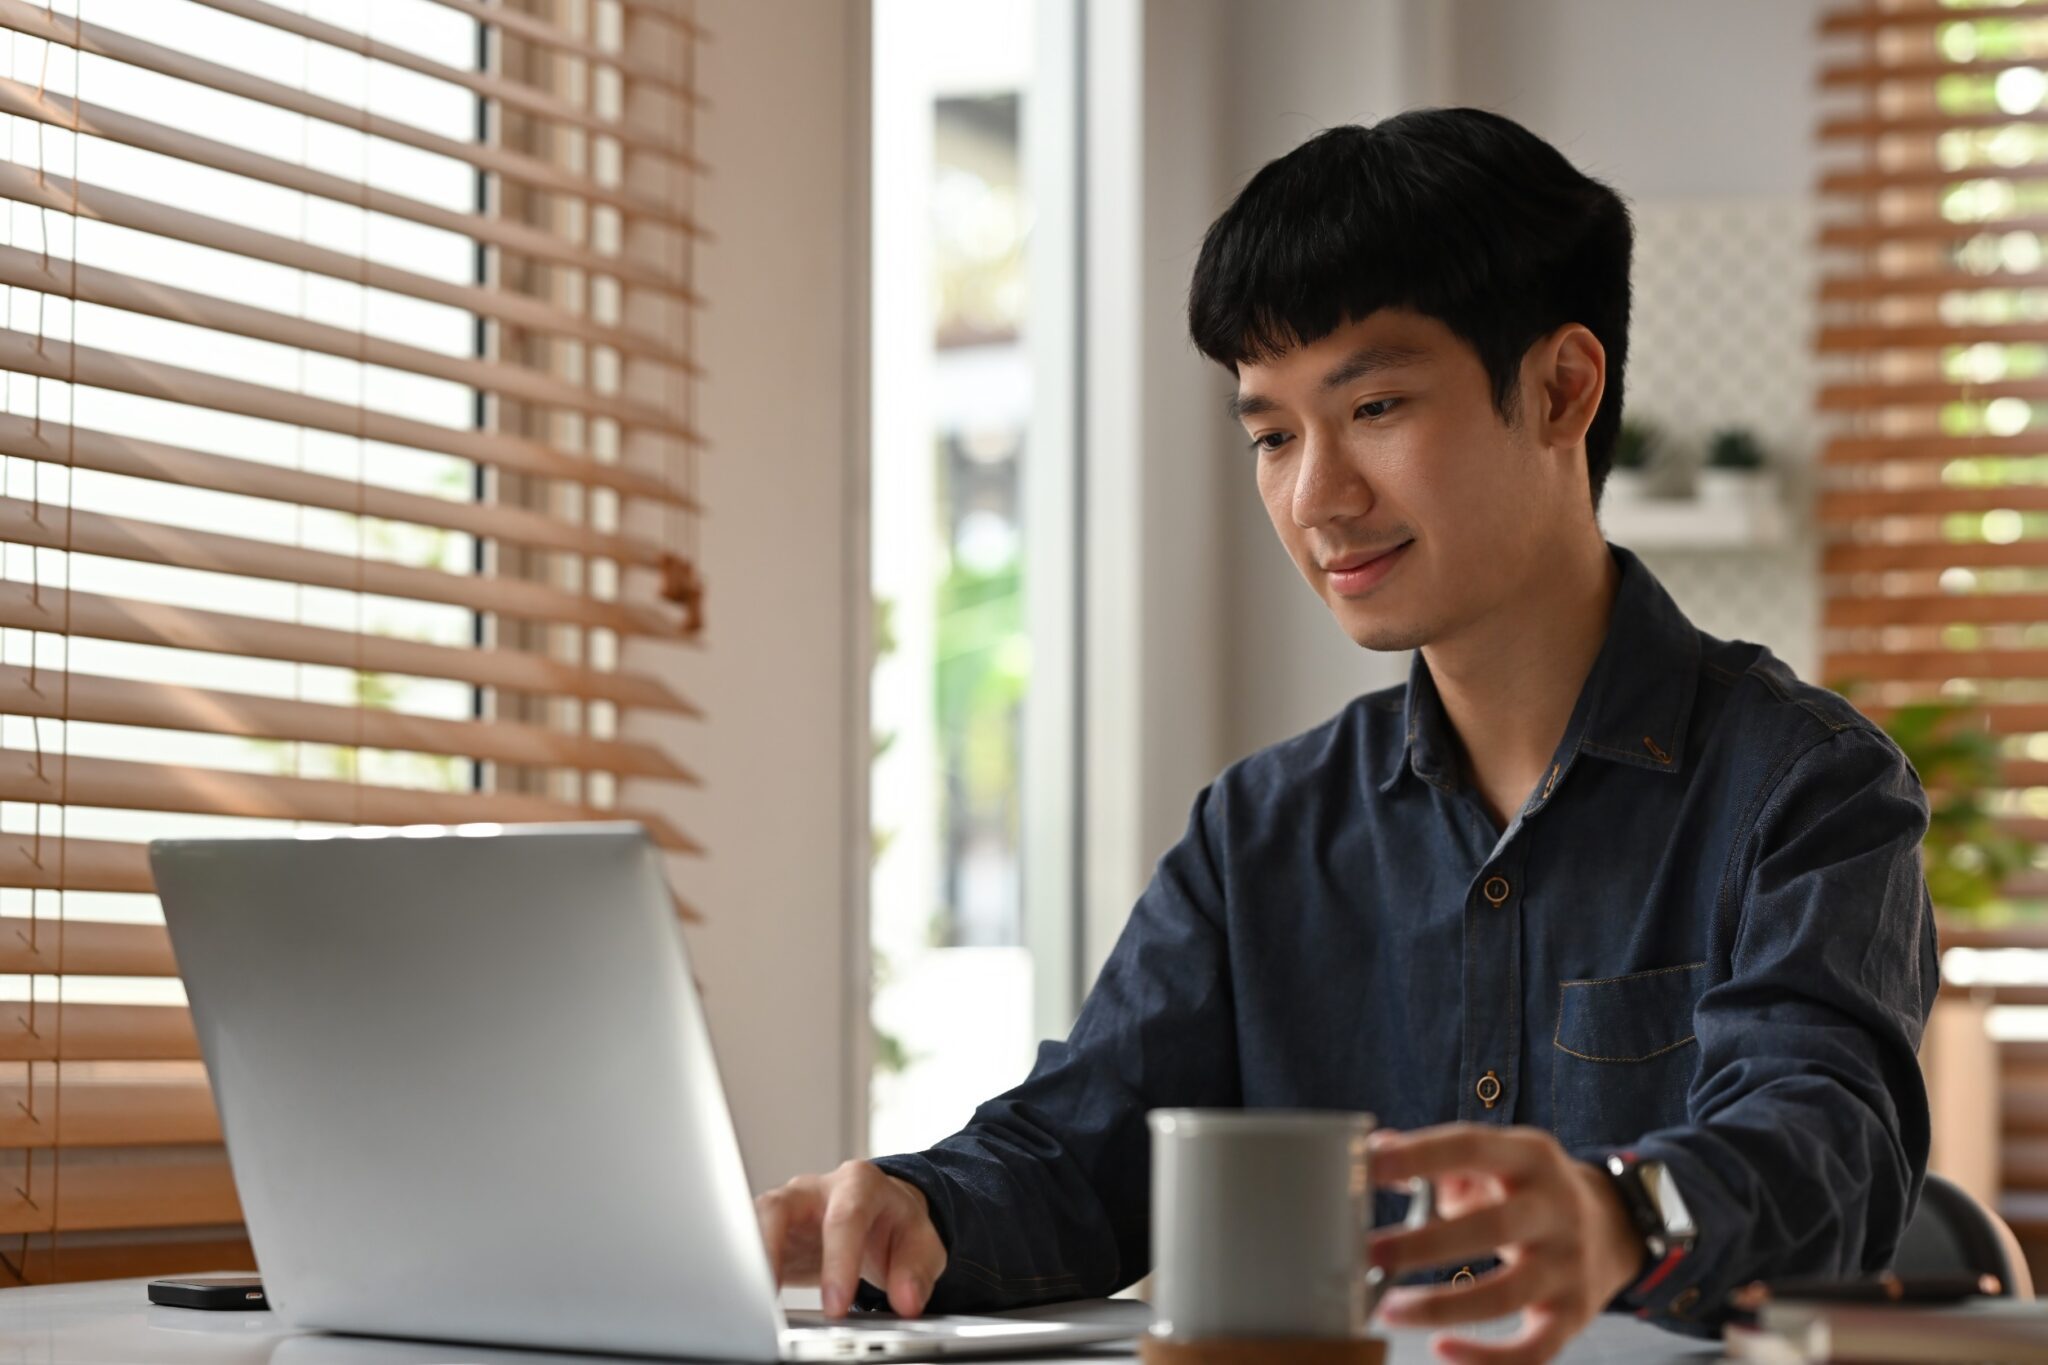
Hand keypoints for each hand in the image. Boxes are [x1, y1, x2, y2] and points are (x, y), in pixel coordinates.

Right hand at [754, 1160, 946, 1318]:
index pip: (845, 1218)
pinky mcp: (768, 1230)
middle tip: (768, 1296)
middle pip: (781, 1207)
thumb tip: (907, 1301)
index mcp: (859, 1184)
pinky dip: (742, 1268)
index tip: (836, 1305)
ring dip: (747, 1259)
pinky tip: (745, 1298)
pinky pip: (746, 1243)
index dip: (838, 1262)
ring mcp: (786, 1207)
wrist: (880, 1216)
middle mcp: (815, 1189)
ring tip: (748, 1301)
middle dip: (770, 1250)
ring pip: (753, 1221)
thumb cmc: (896, 1226)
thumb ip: (916, 1272)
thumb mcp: (922, 1244)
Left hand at [1365, 1124, 1643, 1364]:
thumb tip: (1374, 1149)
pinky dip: (1486, 1358)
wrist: (1614, 1225)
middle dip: (1422, 1244)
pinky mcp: (1575, 1314)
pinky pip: (1533, 1350)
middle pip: (1490, 1227)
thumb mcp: (1495, 1159)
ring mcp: (1569, 1265)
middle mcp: (1556, 1208)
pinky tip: (1440, 1349)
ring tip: (1387, 1309)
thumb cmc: (1527, 1191)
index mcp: (1530, 1157)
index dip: (1418, 1156)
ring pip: (1505, 1296)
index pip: (1470, 1147)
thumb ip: (1434, 1155)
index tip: (1368, 1167)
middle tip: (1368, 1255)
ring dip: (1439, 1307)